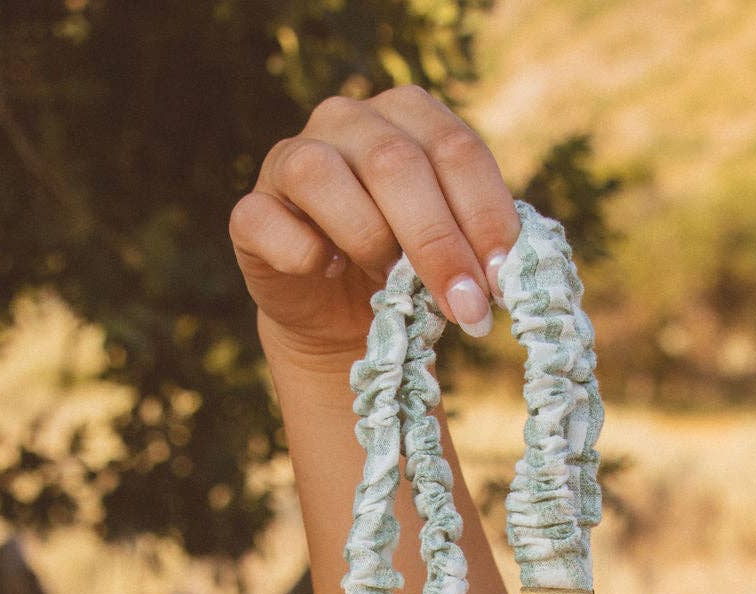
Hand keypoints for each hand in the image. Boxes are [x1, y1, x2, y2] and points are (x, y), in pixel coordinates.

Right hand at [228, 85, 521, 371]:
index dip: (483, 214)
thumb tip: (504, 274)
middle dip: (438, 243)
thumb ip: (477, 246)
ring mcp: (290, 158)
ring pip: (323, 176)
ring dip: (369, 240)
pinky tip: (326, 272)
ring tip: (389, 285)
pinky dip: (302, 254)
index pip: (455, 149)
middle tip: (467, 308)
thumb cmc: (407, 272)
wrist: (340, 316)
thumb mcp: (452, 250)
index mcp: (409, 116)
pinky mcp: (251, 209)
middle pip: (396, 163)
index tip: (502, 279)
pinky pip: (266, 221)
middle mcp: (347, 119)